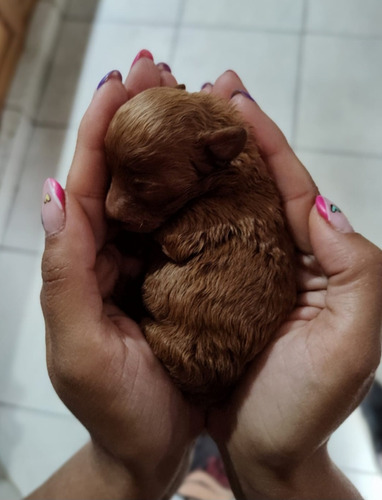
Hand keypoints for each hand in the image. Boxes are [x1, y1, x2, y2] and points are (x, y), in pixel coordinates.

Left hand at [40, 55, 203, 499]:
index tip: (121, 82)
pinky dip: (200, 187)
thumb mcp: (81, 347)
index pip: (86, 183)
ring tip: (199, 100)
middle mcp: (112, 252)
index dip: (100, 130)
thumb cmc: (116, 408)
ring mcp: (147, 260)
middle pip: (123, 174)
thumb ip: (64, 274)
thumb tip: (56, 194)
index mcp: (82, 263)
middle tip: (166, 70)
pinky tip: (219, 161)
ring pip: (157, 191)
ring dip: (176, 143)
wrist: (150, 447)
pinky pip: (186, 223)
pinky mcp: (178, 274)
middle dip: (141, 120)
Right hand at [205, 71, 381, 498]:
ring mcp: (239, 272)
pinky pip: (189, 242)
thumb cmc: (307, 405)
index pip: (287, 183)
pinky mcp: (207, 293)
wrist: (268, 453)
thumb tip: (318, 205)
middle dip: (223, 136)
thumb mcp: (353, 339)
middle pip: (248, 183)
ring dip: (193, 165)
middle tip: (193, 91)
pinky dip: (171, 213)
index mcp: (313, 258)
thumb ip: (355, 267)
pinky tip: (149, 190)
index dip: (263, 138)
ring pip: (214, 206)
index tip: (234, 96)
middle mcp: (276, 256)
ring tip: (164, 128)